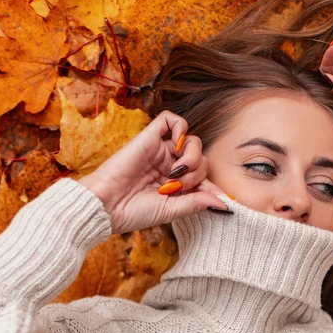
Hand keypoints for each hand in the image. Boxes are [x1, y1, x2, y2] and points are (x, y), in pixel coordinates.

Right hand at [77, 111, 228, 233]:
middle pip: (201, 159)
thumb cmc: (134, 212)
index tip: (221, 200)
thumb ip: (196, 202)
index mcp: (174, 185)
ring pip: (192, 141)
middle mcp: (169, 166)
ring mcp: (160, 151)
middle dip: (197, 175)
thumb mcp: (171, 210)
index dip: (212, 187)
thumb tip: (224, 203)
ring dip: (193, 157)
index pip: (203, 178)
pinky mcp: (149, 138)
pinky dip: (181, 128)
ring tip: (176, 172)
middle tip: (180, 187)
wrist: (107, 205)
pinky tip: (177, 146)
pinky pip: (171, 120)